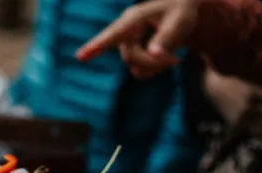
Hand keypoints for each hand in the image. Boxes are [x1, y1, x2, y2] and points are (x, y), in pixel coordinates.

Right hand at [75, 0, 200, 78]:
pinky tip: (163, 59)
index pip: (114, 34)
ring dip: (154, 66)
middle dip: (152, 63)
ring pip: (134, 65)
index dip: (96, 46)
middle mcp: (125, 29)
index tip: (79, 57)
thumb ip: (167, 38)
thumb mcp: (180, 22)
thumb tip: (154, 54)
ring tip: (174, 58)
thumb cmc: (181, 13)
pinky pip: (137, 69)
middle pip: (130, 57)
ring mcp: (126, 41)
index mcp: (134, 17)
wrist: (181, 14)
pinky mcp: (129, 50)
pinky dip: (152, 69)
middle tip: (177, 61)